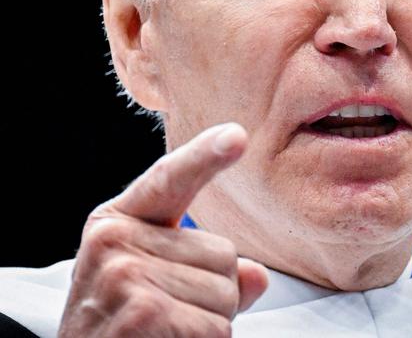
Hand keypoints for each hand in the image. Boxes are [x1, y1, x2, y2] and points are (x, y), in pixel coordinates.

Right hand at [58, 123, 267, 337]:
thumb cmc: (120, 331)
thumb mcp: (155, 286)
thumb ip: (207, 271)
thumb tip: (257, 275)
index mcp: (117, 221)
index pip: (170, 179)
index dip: (205, 155)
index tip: (237, 135)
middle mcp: (115, 239)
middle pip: (223, 254)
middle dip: (213, 296)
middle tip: (166, 319)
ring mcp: (124, 273)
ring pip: (226, 293)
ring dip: (208, 326)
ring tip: (162, 335)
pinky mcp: (142, 312)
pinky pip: (215, 329)